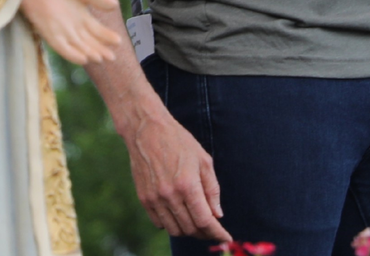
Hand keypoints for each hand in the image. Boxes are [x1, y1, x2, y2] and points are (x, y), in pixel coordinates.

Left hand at [19, 0, 126, 64]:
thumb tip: (115, 7)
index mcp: (80, 13)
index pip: (96, 30)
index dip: (107, 37)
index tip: (118, 41)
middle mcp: (70, 23)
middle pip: (88, 42)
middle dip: (100, 50)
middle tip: (112, 57)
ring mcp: (58, 28)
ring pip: (76, 46)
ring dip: (89, 53)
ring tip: (101, 58)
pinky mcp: (47, 30)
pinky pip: (60, 46)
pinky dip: (71, 54)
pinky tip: (84, 59)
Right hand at [122, 103, 230, 242]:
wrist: (146, 130)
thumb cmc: (179, 142)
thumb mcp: (203, 160)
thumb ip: (212, 189)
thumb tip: (217, 214)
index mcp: (188, 185)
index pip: (204, 221)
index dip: (217, 233)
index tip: (226, 238)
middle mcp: (170, 195)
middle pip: (190, 228)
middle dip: (205, 233)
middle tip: (213, 230)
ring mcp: (154, 199)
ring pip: (174, 230)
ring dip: (188, 230)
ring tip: (196, 223)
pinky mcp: (144, 199)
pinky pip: (159, 223)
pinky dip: (171, 224)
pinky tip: (179, 215)